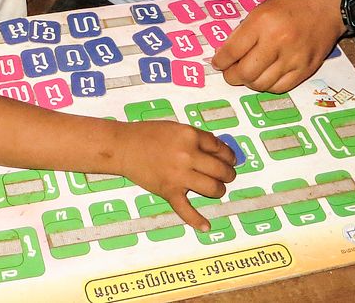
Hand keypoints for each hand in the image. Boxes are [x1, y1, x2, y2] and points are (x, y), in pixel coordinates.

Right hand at [116, 121, 236, 230]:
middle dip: (228, 174)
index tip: (231, 159)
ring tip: (218, 188)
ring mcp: (179, 175)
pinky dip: (197, 220)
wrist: (123, 147)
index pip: (219, 148)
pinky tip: (206, 226)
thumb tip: (217, 150)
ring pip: (212, 188)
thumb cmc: (148, 134)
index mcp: (190, 136)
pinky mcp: (169, 191)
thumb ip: (196, 138)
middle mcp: (188, 155)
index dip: (228, 155)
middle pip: (220, 169)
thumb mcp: (176, 128)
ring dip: (219, 190)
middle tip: (227, 175)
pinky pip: (186, 210)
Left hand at [211, 0, 343, 93]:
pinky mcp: (306, 69)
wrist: (331, 0)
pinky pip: (281, 87)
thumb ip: (248, 28)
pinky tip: (265, 77)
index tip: (218, 63)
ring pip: (261, 84)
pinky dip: (268, 85)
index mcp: (262, 22)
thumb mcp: (264, 4)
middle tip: (230, 72)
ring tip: (248, 74)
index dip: (221, 61)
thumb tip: (230, 50)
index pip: (232, 51)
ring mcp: (293, 58)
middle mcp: (277, 42)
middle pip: (244, 73)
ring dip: (249, 82)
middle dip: (231, 76)